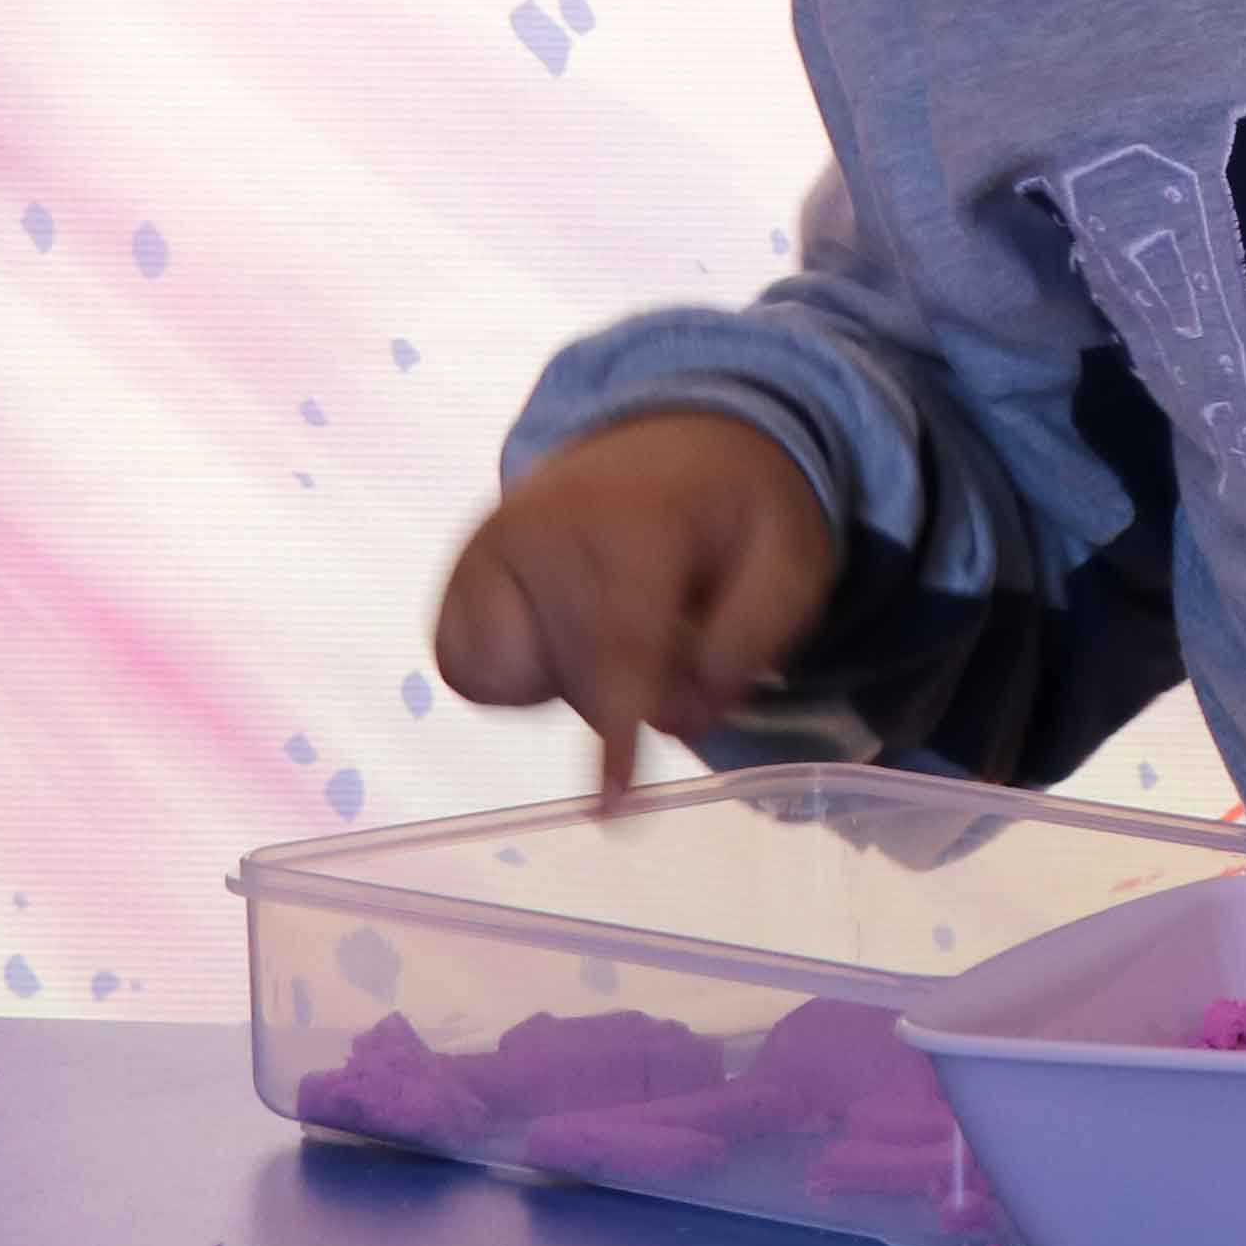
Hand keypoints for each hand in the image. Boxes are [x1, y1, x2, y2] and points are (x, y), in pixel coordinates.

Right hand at [432, 406, 839, 807]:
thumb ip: (750, 641)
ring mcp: (482, 550)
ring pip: (516, 682)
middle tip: (682, 634)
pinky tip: (564, 624)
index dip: (618, 731)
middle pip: (577, 674)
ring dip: (573, 682)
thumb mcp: (791, 559)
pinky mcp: (454, 578)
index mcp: (631, 516)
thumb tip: (675, 721)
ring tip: (619, 614)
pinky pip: (473, 673)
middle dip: (631, 692)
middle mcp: (535, 526)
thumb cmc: (737, 508)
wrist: (671, 437)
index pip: (621, 642)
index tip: (613, 808)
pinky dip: (522, 675)